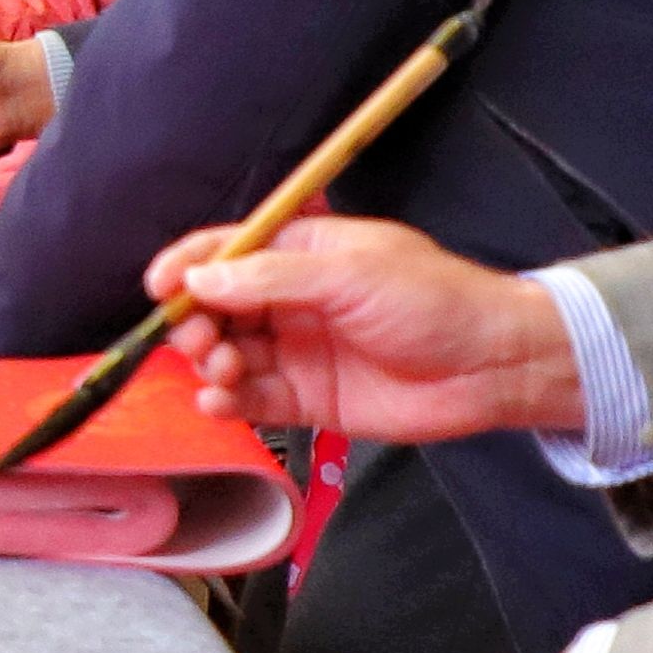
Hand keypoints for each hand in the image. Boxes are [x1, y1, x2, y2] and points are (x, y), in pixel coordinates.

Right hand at [148, 215, 584, 448]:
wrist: (491, 367)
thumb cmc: (434, 301)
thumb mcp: (350, 274)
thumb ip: (271, 278)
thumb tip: (201, 276)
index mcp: (304, 253)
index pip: (229, 250)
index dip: (189, 265)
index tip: (160, 287)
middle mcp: (293, 299)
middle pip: (217, 306)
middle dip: (195, 321)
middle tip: (198, 340)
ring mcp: (298, 350)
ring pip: (228, 354)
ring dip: (210, 362)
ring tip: (221, 371)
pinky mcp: (309, 399)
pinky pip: (252, 399)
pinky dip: (227, 401)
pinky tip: (219, 402)